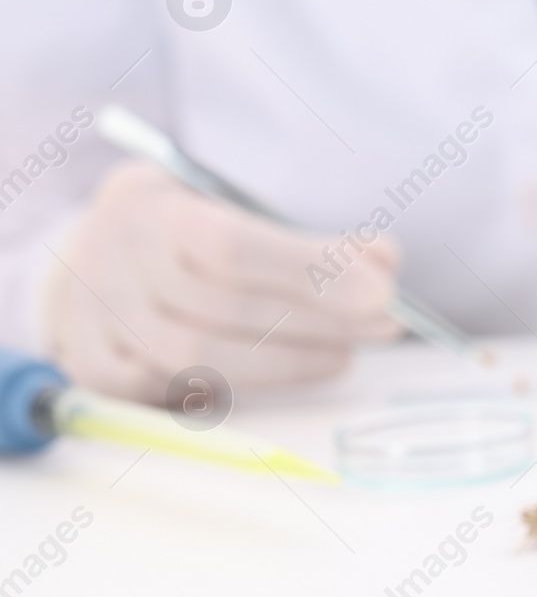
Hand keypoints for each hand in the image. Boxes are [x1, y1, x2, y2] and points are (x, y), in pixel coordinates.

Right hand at [41, 160, 401, 401]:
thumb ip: (313, 238)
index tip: (382, 293)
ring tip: (343, 354)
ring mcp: (93, 317)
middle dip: (320, 321)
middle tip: (383, 326)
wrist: (92, 253)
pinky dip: (227, 388)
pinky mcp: (90, 366)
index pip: (235, 244)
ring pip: (198, 358)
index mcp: (151, 204)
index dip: (312, 271)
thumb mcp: (238, 209)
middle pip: (226, 308)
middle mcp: (111, 259)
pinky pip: (165, 392)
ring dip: (287, 361)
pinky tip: (278, 374)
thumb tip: (385, 262)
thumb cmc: (185, 231)